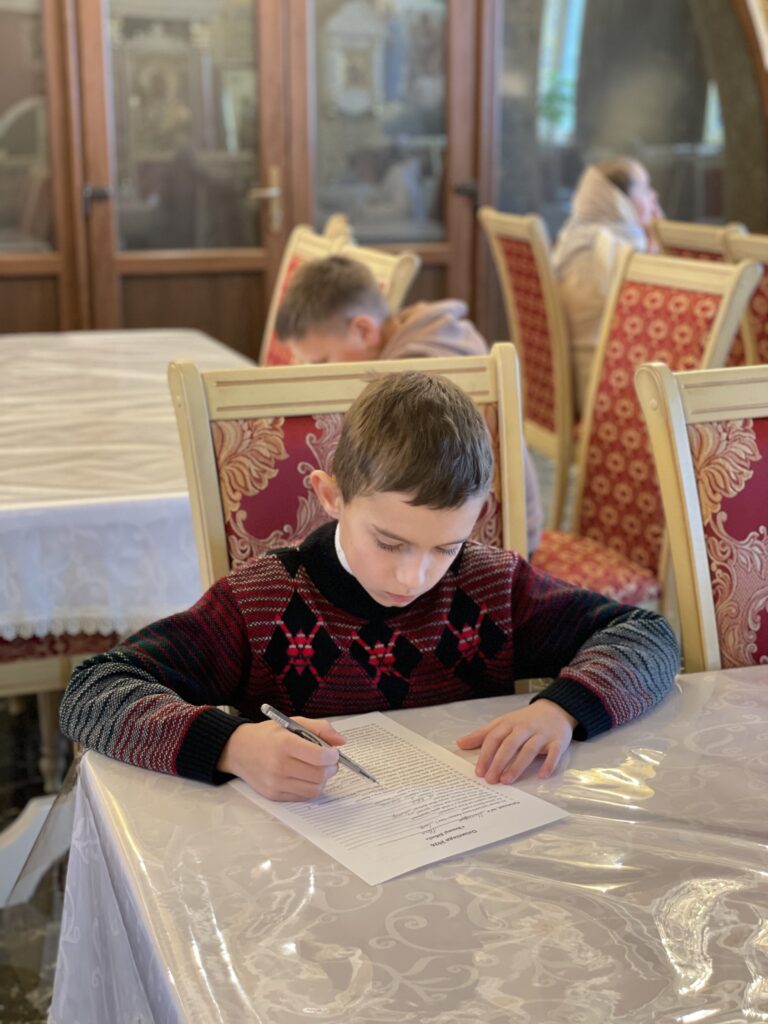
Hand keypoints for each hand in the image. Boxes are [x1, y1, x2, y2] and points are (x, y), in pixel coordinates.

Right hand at [218, 717, 346, 800]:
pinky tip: (305, 777)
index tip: (333, 752)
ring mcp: (275, 783)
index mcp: (284, 743)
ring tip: (317, 769)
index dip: (332, 756)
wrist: (239, 750)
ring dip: (321, 780)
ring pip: (313, 789)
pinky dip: (309, 788)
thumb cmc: (268, 735)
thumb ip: (319, 728)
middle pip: (319, 775)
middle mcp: (279, 765)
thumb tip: (341, 741)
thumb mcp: (292, 723)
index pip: (318, 756)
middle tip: (328, 761)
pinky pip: (302, 797)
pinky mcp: (273, 795)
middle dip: (330, 768)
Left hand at [456, 700, 576, 783]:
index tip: (479, 772)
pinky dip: (549, 764)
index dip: (485, 754)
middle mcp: (525, 728)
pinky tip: (541, 776)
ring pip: (529, 750)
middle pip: (510, 745)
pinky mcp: (558, 741)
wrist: (556, 709)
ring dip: (517, 766)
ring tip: (507, 780)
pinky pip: (554, 753)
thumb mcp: (503, 723)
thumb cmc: (525, 720)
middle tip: (490, 780)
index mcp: (509, 723)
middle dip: (499, 762)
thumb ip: (482, 734)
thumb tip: (460, 743)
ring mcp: (542, 734)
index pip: (494, 738)